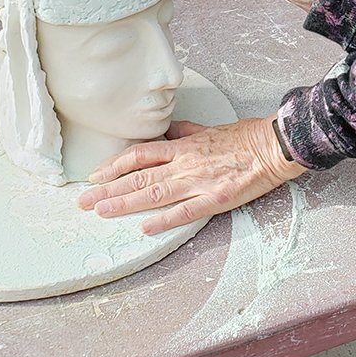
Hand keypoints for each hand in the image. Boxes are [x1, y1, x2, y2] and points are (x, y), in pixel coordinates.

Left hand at [76, 115, 307, 234]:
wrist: (272, 145)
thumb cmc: (244, 137)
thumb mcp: (208, 129)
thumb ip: (185, 133)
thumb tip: (166, 132)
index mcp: (183, 146)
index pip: (140, 154)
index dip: (115, 165)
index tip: (96, 176)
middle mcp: (185, 163)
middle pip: (138, 176)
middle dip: (108, 190)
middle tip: (83, 201)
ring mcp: (198, 182)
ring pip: (154, 193)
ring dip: (124, 203)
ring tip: (101, 212)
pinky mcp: (215, 198)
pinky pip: (185, 211)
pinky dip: (164, 219)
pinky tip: (145, 227)